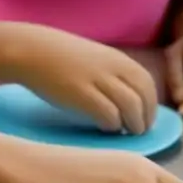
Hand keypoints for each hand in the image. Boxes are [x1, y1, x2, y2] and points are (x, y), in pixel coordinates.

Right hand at [14, 26, 158, 134]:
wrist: (31, 50)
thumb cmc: (62, 57)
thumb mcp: (97, 59)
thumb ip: (115, 74)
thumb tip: (130, 99)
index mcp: (119, 60)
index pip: (148, 85)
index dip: (151, 106)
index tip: (146, 119)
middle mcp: (113, 68)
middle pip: (144, 97)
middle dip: (145, 118)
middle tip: (138, 131)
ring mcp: (98, 80)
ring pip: (131, 107)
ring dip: (133, 124)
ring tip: (125, 133)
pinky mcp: (82, 94)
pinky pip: (109, 114)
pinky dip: (112, 125)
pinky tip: (105, 128)